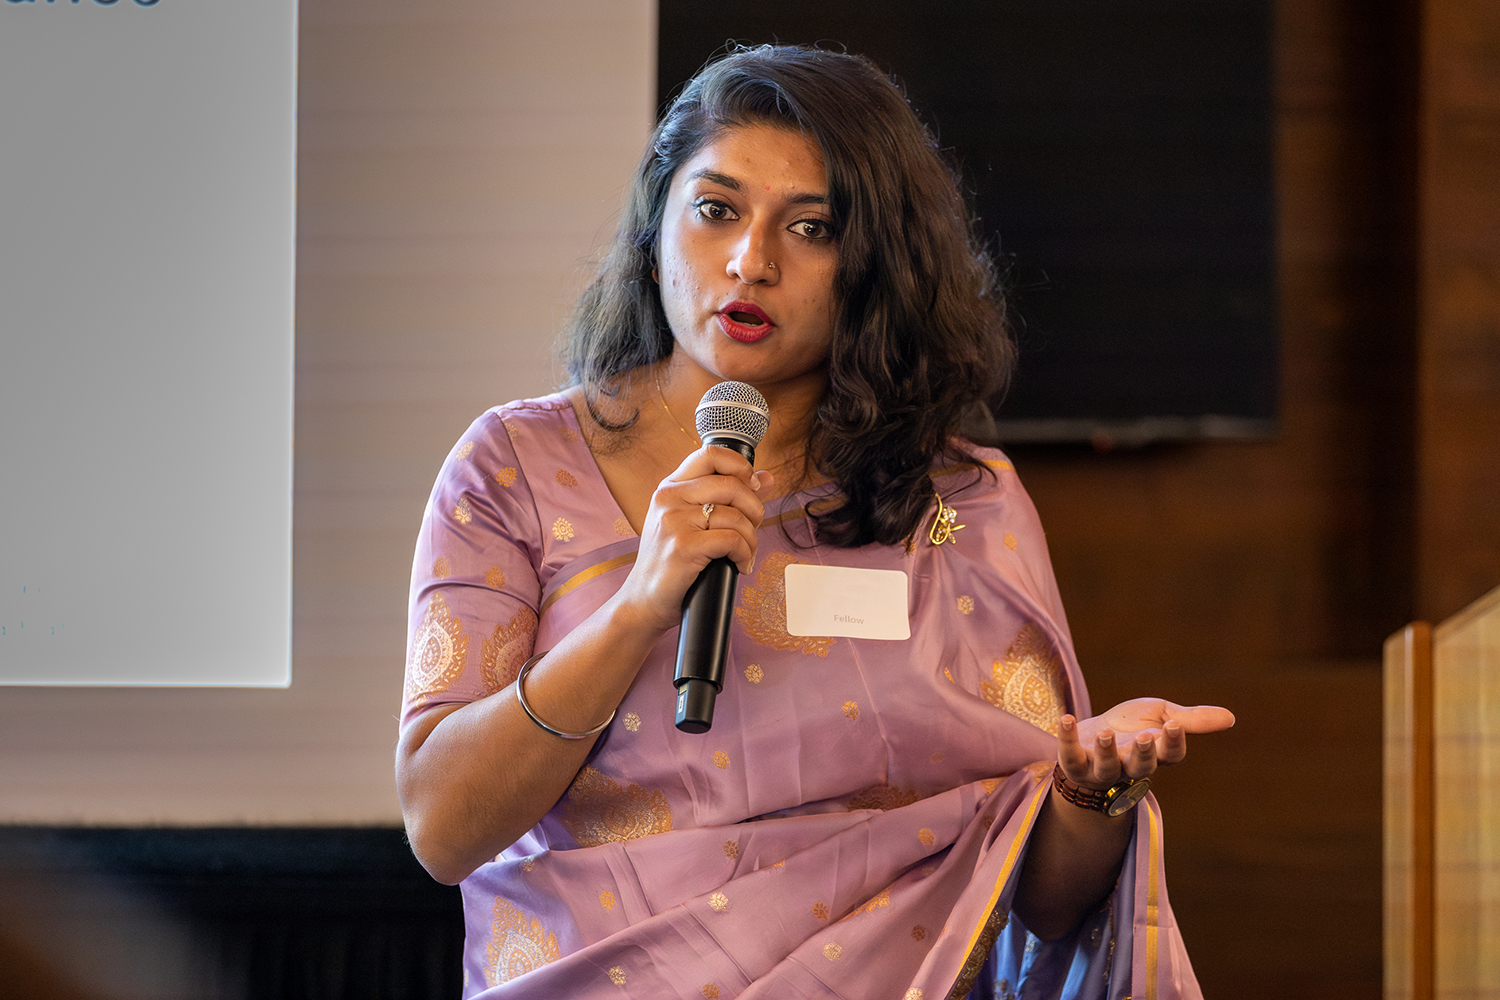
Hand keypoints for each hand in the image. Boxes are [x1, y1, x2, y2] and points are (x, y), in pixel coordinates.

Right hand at [613, 445, 772, 632]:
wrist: (644, 600)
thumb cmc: (671, 562)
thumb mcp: (692, 522)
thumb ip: (727, 497)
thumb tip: (767, 478)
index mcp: (670, 487)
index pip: (711, 454)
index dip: (740, 467)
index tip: (751, 487)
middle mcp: (669, 498)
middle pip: (731, 484)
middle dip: (755, 509)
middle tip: (752, 529)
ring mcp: (674, 521)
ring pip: (736, 516)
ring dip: (752, 539)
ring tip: (745, 554)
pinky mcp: (684, 547)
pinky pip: (733, 540)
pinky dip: (745, 555)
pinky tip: (739, 565)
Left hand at [1057, 698, 1234, 789]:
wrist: (1092, 736)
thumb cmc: (1132, 726)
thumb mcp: (1161, 716)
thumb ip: (1191, 719)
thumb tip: (1231, 717)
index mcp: (1156, 754)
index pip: (1170, 755)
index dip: (1173, 742)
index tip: (1174, 725)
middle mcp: (1130, 767)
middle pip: (1141, 767)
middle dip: (1144, 754)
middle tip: (1146, 737)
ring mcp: (1101, 768)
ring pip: (1107, 768)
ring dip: (1108, 751)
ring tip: (1106, 734)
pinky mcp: (1074, 762)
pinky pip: (1069, 756)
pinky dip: (1066, 738)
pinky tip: (1066, 719)